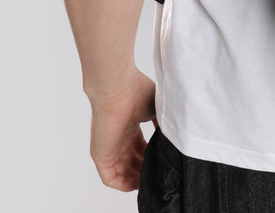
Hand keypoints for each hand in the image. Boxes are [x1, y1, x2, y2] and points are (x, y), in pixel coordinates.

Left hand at [89, 70, 156, 190]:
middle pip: (132, 161)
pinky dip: (123, 184)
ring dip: (136, 179)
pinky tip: (136, 184)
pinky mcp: (101, 156)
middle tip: (158, 174)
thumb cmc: (136, 91)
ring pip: (122, 172)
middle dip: (145, 168)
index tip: (162, 162)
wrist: (118, 88)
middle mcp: (119, 138)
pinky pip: (110, 178)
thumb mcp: (156, 108)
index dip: (150, 156)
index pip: (139, 147)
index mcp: (130, 126)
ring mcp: (109, 147)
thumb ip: (163, 124)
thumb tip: (173, 137)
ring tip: (150, 182)